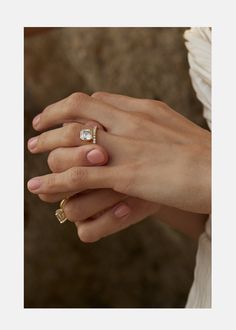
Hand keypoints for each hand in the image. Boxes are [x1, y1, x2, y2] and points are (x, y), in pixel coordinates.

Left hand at [27, 92, 210, 213]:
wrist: (220, 172)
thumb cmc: (200, 153)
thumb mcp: (170, 127)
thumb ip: (147, 123)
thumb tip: (128, 122)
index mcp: (142, 110)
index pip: (95, 100)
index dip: (71, 106)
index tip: (60, 115)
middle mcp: (130, 122)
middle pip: (77, 111)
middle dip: (51, 118)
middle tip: (36, 129)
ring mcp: (126, 148)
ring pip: (72, 140)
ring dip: (46, 146)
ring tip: (31, 152)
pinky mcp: (127, 176)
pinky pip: (80, 175)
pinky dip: (56, 180)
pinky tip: (39, 186)